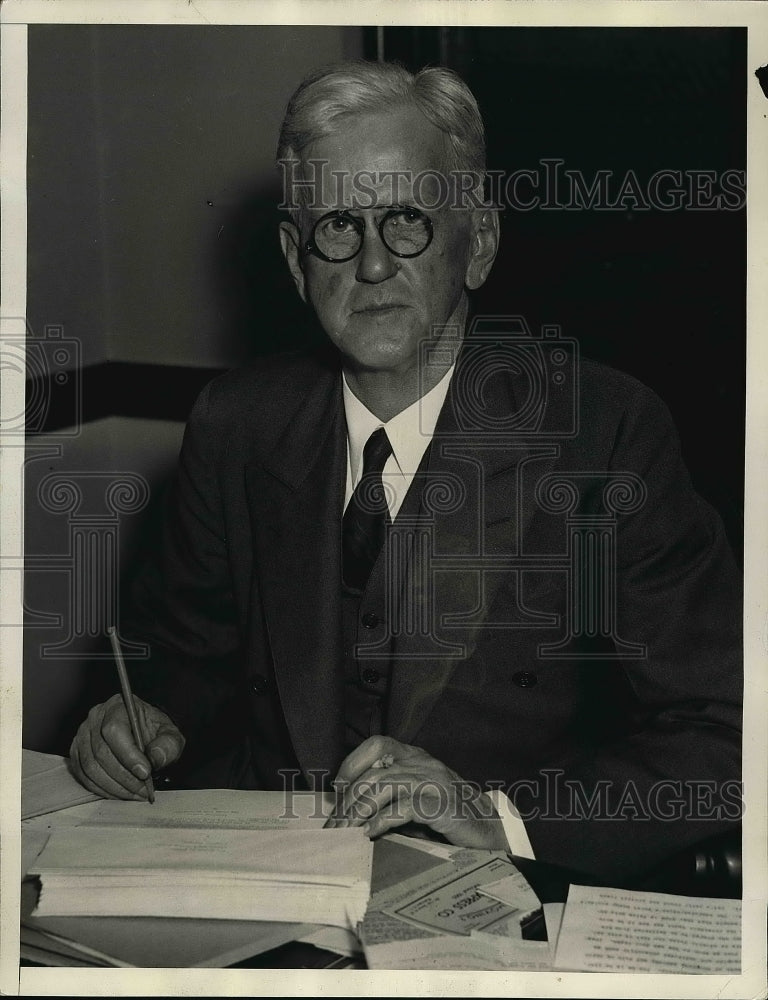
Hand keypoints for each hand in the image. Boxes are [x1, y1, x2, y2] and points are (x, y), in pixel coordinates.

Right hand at [69, 694, 184, 799]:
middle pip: (101, 752)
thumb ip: (167, 745)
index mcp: (118, 706)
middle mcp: (95, 718)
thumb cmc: (155, 733)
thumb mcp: (170, 735)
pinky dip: (102, 789)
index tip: (145, 773)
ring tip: (135, 793)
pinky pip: (84, 776)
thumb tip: (155, 757)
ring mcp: (82, 736)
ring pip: (91, 767)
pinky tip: (120, 792)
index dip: (129, 755)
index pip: (114, 730)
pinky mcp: (77, 754)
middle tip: (143, 789)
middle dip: (124, 777)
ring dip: (114, 787)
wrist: (144, 736)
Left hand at [325, 736, 507, 850]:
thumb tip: (350, 807)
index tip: (338, 788)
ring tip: (346, 833)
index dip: (354, 763)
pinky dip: (381, 821)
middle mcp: (423, 763)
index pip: (378, 745)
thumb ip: (390, 795)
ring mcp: (433, 782)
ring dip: (359, 813)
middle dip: (349, 802)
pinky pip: (403, 808)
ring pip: (384, 787)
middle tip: (334, 827)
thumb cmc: (447, 814)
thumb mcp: (415, 797)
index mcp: (416, 757)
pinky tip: (369, 833)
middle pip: (374, 774)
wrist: (488, 826)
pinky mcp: (441, 805)